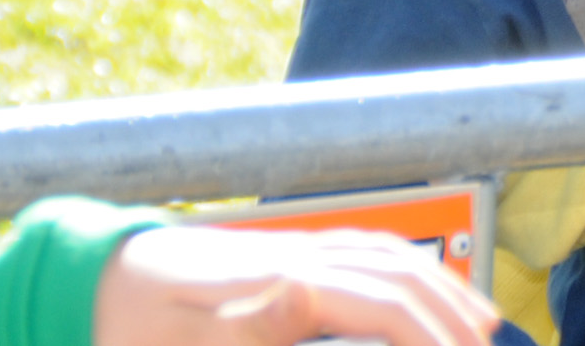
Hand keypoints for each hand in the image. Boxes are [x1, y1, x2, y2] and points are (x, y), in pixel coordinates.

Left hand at [94, 226, 500, 345]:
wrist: (105, 280)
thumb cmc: (139, 329)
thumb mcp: (187, 343)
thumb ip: (248, 324)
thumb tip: (302, 288)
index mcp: (284, 279)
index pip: (384, 302)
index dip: (430, 336)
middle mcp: (299, 254)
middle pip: (399, 274)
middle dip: (452, 315)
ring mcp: (296, 250)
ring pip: (388, 258)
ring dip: (439, 288)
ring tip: (479, 326)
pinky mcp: (289, 257)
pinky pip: (365, 255)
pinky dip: (406, 273)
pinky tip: (420, 297)